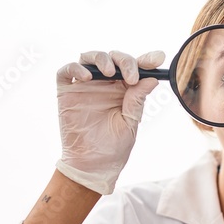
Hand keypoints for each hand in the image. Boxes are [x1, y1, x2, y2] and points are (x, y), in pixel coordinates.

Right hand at [54, 49, 163, 193]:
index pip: (134, 68)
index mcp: (123, 91)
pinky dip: (76, 68)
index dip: (145, 59)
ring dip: (101, 59)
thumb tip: (151, 79)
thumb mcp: (130, 122)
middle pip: (113, 58)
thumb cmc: (113, 147)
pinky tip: (87, 77)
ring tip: (109, 73)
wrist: (92, 166)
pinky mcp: (66, 92)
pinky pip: (67, 70)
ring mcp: (84, 87)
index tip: (157, 58)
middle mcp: (104, 85)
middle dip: (124, 61)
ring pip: (90, 58)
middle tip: (131, 76)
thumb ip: (137, 100)